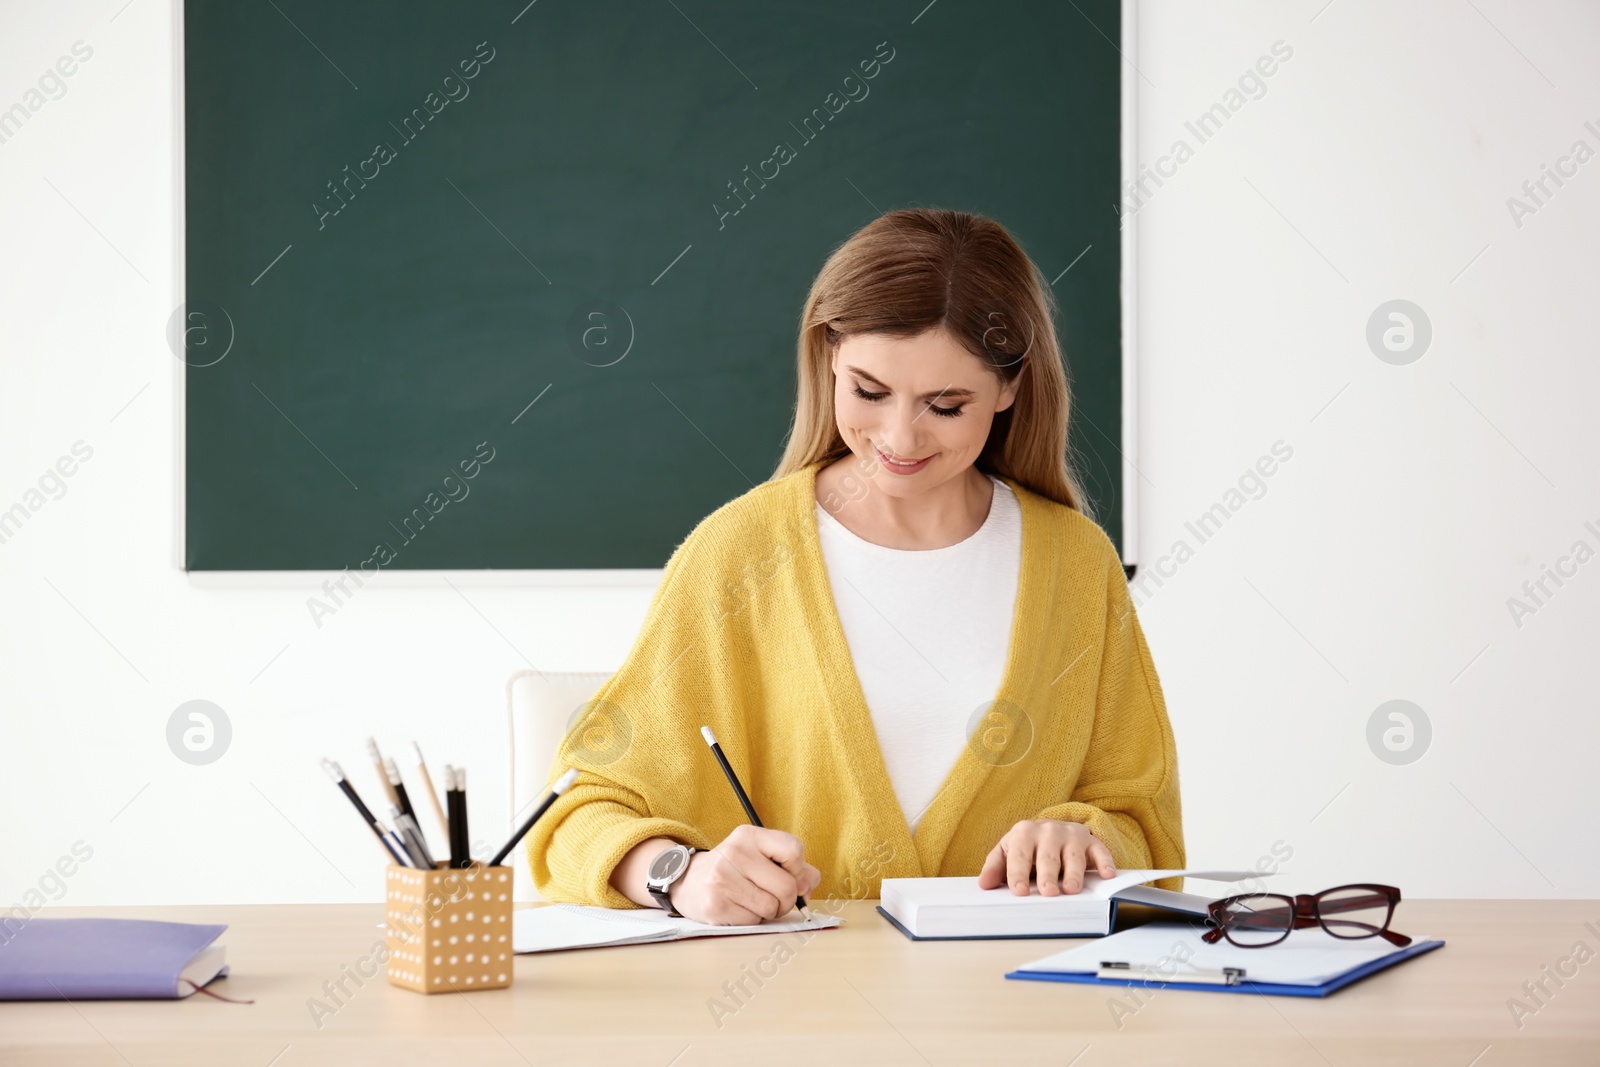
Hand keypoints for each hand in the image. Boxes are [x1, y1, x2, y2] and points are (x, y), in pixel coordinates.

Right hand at [669, 825, 820, 924]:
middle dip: (788, 899)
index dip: (799, 869)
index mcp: (749, 836)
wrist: (689, 881)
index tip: (790, 874)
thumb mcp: (760, 855)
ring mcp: (722, 879)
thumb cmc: (735, 869)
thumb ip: (793, 865)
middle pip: (787, 886)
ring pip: (772, 907)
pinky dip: (752, 919)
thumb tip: (810, 883)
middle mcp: (735, 853)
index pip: (793, 850)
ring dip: (770, 911)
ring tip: (755, 902)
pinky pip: (753, 921)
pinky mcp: (715, 905)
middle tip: (776, 898)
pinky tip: (739, 908)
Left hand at [978, 819, 1115, 896]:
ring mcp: (1071, 835)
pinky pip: (1099, 851)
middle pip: (1047, 856)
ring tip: (1071, 889)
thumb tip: (984, 884)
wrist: (1053, 829)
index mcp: (1024, 833)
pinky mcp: (1090, 841)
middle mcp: (1048, 831)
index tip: (1018, 891)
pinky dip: (1104, 862)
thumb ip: (996, 867)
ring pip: (1073, 856)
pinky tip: (1107, 874)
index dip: (1017, 873)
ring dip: (1073, 873)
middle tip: (1048, 892)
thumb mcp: (1008, 851)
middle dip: (1047, 875)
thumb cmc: (1028, 846)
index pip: (1020, 855)